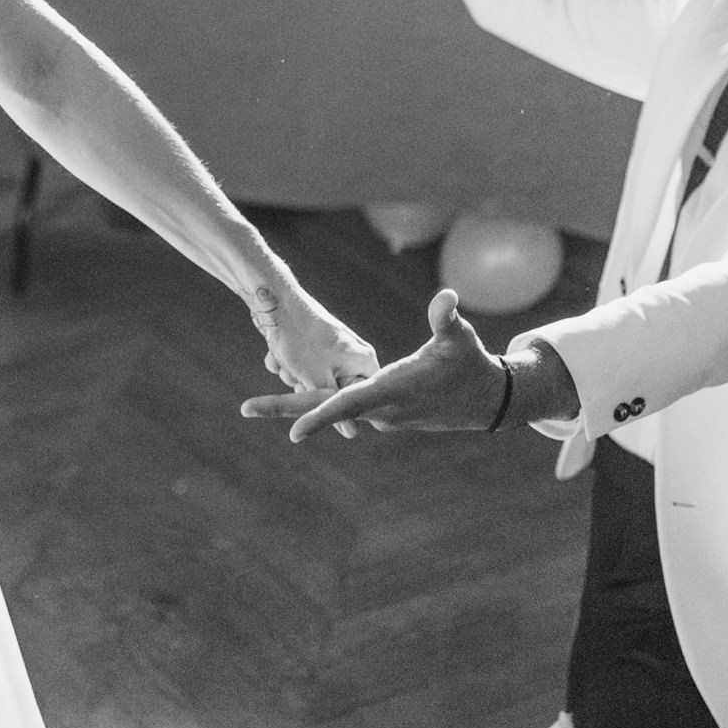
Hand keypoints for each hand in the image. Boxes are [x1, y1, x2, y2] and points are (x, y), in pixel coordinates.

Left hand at [241, 289, 503, 442]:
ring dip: (295, 399)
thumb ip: (447, 318)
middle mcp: (380, 408)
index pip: (350, 403)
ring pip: (329, 407)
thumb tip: (447, 296)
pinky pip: (340, 406)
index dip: (323, 416)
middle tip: (245, 407)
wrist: (482, 400)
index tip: (293, 431)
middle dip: (286, 408)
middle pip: (326, 409)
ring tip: (255, 396)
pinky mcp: (379, 413)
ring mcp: (378, 414)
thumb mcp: (460, 338)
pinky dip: (316, 400)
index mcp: (392, 390)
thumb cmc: (470, 364)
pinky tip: (291, 384)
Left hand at [249, 281, 378, 439]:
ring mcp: (334, 347)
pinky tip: (275, 351)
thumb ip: (333, 409)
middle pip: (331, 393)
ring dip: (292, 375)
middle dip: (307, 388)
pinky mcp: (315, 343)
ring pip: (312, 380)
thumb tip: (352, 434)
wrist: (271, 299)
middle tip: (296, 374)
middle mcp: (354, 354)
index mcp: (365, 361)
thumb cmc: (298, 339)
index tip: (317, 394)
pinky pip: (303, 365)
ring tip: (284, 359)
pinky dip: (287, 362)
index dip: (334, 406)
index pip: (359, 400)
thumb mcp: (316, 380)